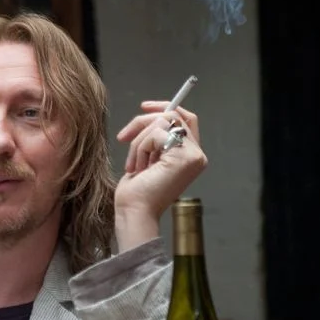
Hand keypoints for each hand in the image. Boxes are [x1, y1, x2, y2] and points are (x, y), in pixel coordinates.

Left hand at [113, 101, 207, 249]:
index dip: (166, 107)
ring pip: (161, 123)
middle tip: (123, 137)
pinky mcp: (184, 156)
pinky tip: (139, 168)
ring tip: (134, 165)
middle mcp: (196, 154)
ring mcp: (193, 155)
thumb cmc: (135, 193)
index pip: (186, 119)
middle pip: (173, 115)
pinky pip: (155, 134)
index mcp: (189, 155)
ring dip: (138, 142)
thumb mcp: (146, 158)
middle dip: (143, 122)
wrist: (134, 212)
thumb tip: (150, 114)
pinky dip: (139, 149)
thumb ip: (155, 139)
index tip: (144, 107)